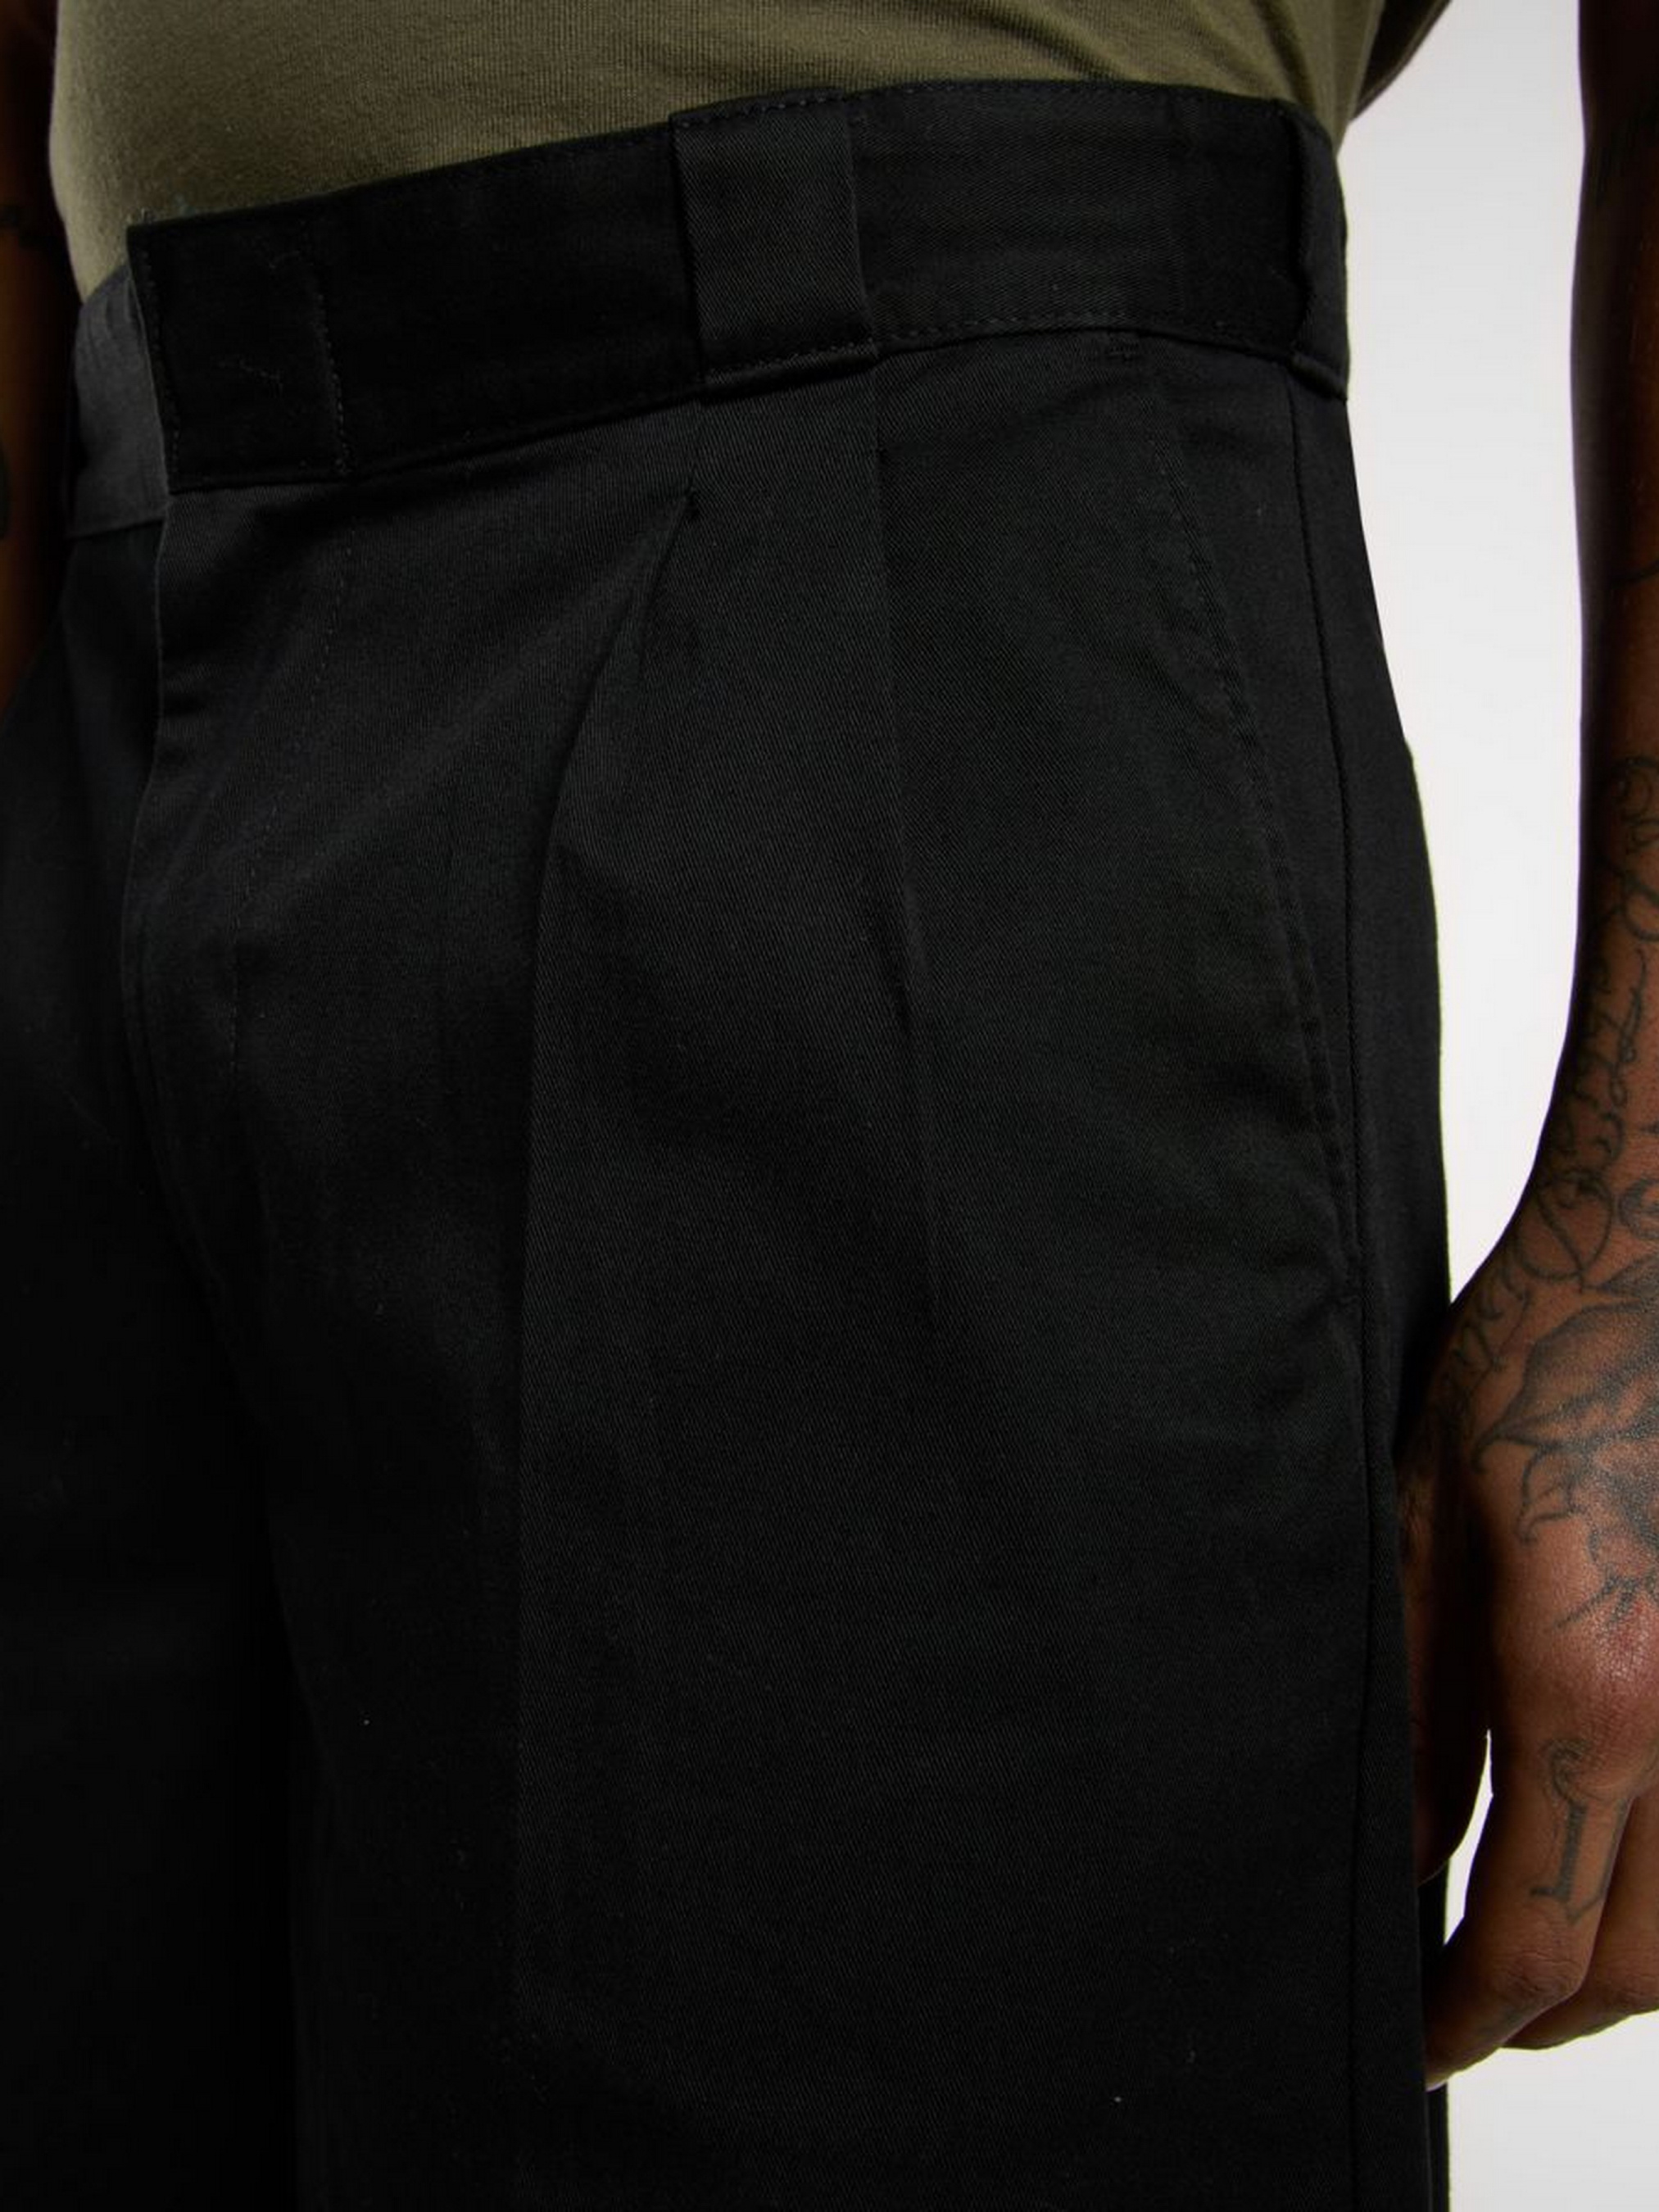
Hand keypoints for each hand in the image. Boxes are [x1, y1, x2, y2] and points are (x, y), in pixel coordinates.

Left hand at [1399, 1186, 1658, 2089]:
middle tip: (1453, 2005)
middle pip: (1636, 1963)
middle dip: (1538, 2009)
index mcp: (1592, 1691)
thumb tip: (1412, 1848)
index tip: (1418, 2036)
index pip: (1532, 1930)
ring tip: (1519, 1950)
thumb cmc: (1532, 1371)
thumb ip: (1421, 1713)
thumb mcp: (1423, 1537)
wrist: (1651, 1265)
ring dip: (1616, 1965)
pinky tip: (1605, 1859)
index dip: (1465, 2012)